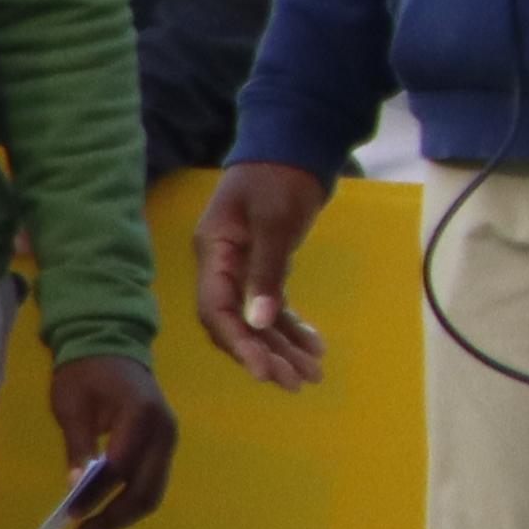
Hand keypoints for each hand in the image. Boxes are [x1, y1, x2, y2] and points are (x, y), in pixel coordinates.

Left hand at [46, 353, 177, 528]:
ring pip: (153, 492)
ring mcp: (168, 439)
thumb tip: (76, 486)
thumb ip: (78, 445)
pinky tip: (107, 509)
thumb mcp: (71, 406)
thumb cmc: (85, 374)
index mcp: (140, 416)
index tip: (69, 514)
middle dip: (114, 517)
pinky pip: (152, 482)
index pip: (120, 468)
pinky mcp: (164, 445)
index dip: (95, 495)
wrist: (110, 346)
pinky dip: (131, 500)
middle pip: (146, 490)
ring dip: (124, 515)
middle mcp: (164, 431)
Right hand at [197, 160, 330, 386]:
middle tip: (297, 382)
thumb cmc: (280, 177)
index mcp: (213, 252)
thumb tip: (259, 323)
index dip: (238, 344)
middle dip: (265, 354)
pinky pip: (274, 306)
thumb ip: (267, 272)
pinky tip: (314, 347)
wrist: (294, 146)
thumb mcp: (275, 222)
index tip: (264, 372)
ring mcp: (243, 268)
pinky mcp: (265, 266)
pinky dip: (292, 327)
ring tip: (313, 375)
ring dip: (282, 348)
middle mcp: (223, 265)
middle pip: (236, 322)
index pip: (217, 310)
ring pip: (257, 319)